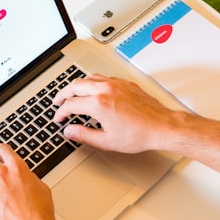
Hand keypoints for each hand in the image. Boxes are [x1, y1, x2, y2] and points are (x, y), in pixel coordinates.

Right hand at [52, 75, 179, 152]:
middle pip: (75, 85)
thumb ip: (84, 135)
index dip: (61, 112)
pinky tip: (94, 90)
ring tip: (73, 94)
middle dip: (63, 94)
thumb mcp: (106, 141)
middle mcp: (106, 89)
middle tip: (58, 102)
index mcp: (99, 104)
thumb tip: (70, 131)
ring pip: (89, 78)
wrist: (161, 127)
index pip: (70, 104)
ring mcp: (116, 84)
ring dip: (77, 86)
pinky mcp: (126, 83)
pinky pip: (103, 78)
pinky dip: (93, 83)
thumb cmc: (139, 134)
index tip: (59, 118)